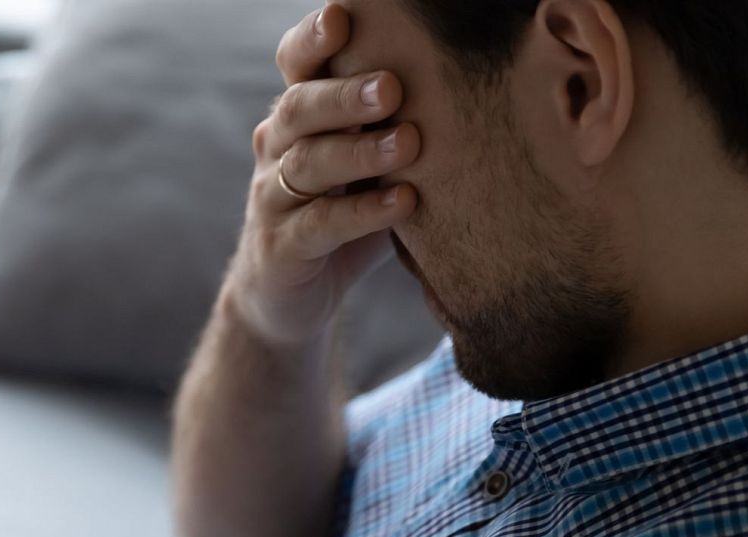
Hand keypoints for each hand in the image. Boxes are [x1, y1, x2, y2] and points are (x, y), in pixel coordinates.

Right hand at [225, 3, 420, 347]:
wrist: (290, 297)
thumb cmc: (343, 217)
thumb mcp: (367, 166)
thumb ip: (395, 127)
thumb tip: (476, 83)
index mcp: (298, 118)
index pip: (295, 66)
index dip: (312, 41)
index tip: (344, 16)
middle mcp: (277, 149)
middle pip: (300, 109)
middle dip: (345, 95)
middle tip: (392, 86)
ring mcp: (272, 199)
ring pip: (307, 165)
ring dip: (360, 152)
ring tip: (408, 143)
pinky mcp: (282, 248)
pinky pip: (320, 225)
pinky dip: (363, 213)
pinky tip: (404, 202)